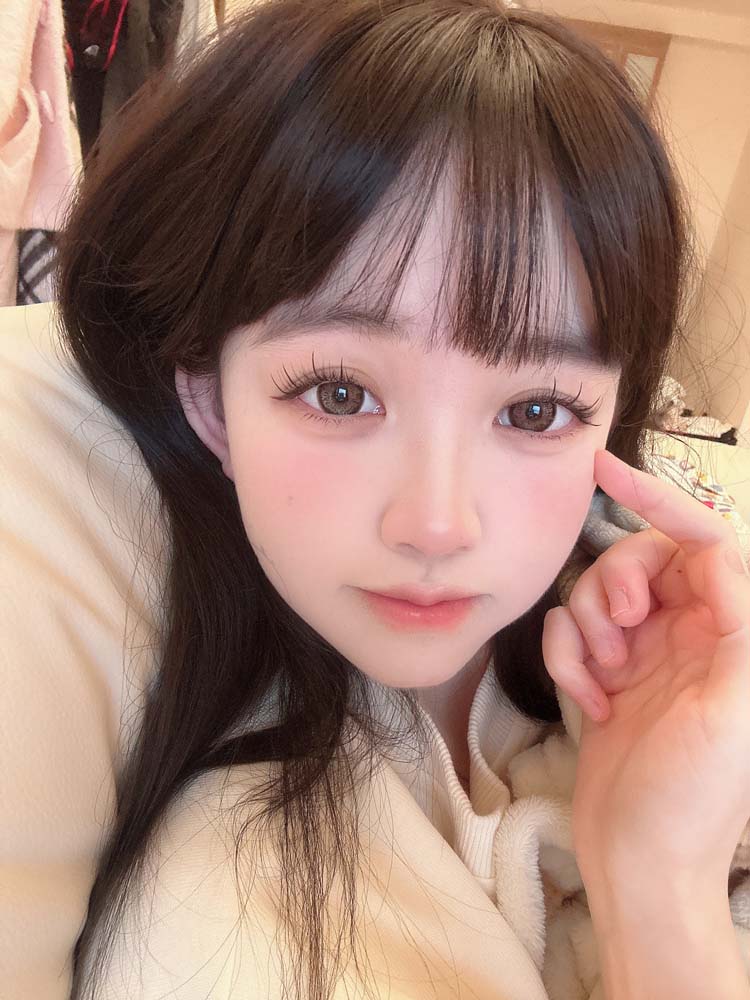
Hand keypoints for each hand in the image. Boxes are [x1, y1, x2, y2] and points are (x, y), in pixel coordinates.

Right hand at [542, 449, 749, 881]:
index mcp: (735, 633)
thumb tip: (721, 549)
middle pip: (644, 560)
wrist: (637, 864)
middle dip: (616, 584)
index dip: (658, 499)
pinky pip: (573, 632)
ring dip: (587, 627)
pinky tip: (587, 701)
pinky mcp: (609, 676)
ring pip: (602, 592)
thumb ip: (739, 623)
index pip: (703, 541)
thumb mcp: (732, 709)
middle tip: (618, 635)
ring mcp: (649, 655)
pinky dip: (568, 657)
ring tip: (601, 680)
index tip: (606, 472)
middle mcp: (695, 635)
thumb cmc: (693, 799)